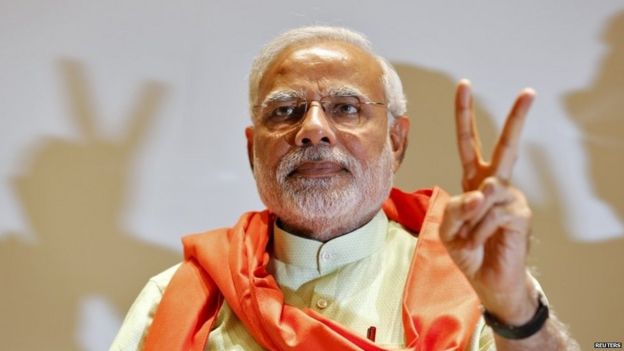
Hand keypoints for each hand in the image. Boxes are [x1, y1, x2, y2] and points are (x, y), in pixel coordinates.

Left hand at [440, 80, 537, 324]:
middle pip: (505, 146)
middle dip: (517, 119)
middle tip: (529, 92)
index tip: (465, 86)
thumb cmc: (468, 250)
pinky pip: (491, 214)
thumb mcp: (448, 227)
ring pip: (485, 194)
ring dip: (470, 221)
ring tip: (471, 240)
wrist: (488, 280)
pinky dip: (478, 232)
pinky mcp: (520, 213)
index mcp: (474, 180)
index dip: (464, 115)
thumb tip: (484, 191)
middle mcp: (495, 184)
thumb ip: (457, 207)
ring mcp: (510, 197)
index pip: (468, 143)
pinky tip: (481, 244)